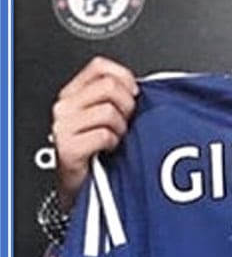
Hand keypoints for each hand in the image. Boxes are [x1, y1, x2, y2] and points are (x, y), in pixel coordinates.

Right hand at [51, 56, 138, 211]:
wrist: (87, 189)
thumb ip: (120, 97)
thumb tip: (143, 87)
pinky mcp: (67, 147)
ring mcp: (63, 126)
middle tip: (126, 123)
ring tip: (116, 139)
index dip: (124, 78)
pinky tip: (109, 150)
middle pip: (109, 86)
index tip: (133, 94)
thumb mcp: (110, 118)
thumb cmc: (102, 153)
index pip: (100, 67)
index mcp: (74, 94)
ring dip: (121, 128)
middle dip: (127, 106)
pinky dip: (114, 143)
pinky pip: (104, 134)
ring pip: (109, 111)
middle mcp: (65, 106)